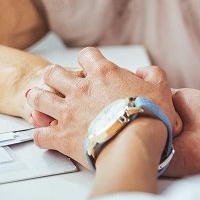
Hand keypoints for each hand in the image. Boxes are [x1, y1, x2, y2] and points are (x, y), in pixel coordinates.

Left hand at [26, 47, 180, 167]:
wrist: (134, 144)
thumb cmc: (148, 117)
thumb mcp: (161, 88)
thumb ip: (152, 74)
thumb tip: (144, 72)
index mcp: (104, 75)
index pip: (87, 55)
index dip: (87, 59)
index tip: (88, 65)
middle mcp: (81, 90)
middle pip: (54, 74)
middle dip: (53, 76)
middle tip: (57, 82)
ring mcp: (68, 112)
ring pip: (39, 99)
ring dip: (38, 99)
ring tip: (39, 102)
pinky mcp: (61, 136)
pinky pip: (40, 134)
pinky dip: (41, 134)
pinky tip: (45, 135)